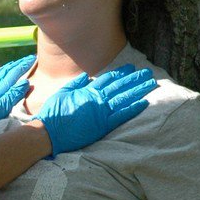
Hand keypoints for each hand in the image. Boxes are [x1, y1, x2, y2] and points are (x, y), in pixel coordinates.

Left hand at [0, 56, 33, 150]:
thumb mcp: (2, 108)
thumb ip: (14, 94)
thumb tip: (25, 81)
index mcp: (0, 87)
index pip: (15, 72)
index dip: (24, 64)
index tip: (33, 58)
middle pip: (6, 70)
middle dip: (17, 63)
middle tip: (27, 58)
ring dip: (6, 67)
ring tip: (13, 64)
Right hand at [34, 64, 155, 155]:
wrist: (49, 132)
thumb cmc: (52, 114)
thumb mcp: (61, 93)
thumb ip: (75, 84)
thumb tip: (86, 75)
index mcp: (87, 91)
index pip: (108, 79)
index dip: (120, 73)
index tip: (131, 68)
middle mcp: (97, 99)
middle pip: (120, 86)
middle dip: (134, 78)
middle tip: (147, 72)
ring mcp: (101, 112)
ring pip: (124, 98)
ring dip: (138, 90)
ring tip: (151, 83)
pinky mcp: (102, 126)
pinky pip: (122, 115)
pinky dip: (133, 108)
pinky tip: (144, 102)